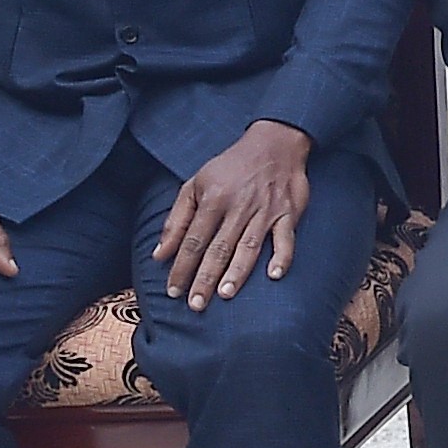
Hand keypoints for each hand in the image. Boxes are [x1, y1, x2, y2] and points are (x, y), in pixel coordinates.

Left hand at [151, 120, 319, 307]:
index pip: (193, 240)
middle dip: (205, 278)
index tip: (173, 291)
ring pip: (249, 246)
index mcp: (213, 199)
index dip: (181, 267)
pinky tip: (274, 275)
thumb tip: (159, 254)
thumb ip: (176, 220)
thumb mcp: (196, 185)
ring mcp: (266, 210)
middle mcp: (239, 206)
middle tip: (195, 304)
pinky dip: (282, 256)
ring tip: (225, 295)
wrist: (274, 143)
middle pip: (219, 248)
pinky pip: (286, 238)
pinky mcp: (288, 212)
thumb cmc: (231, 167)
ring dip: (237, 272)